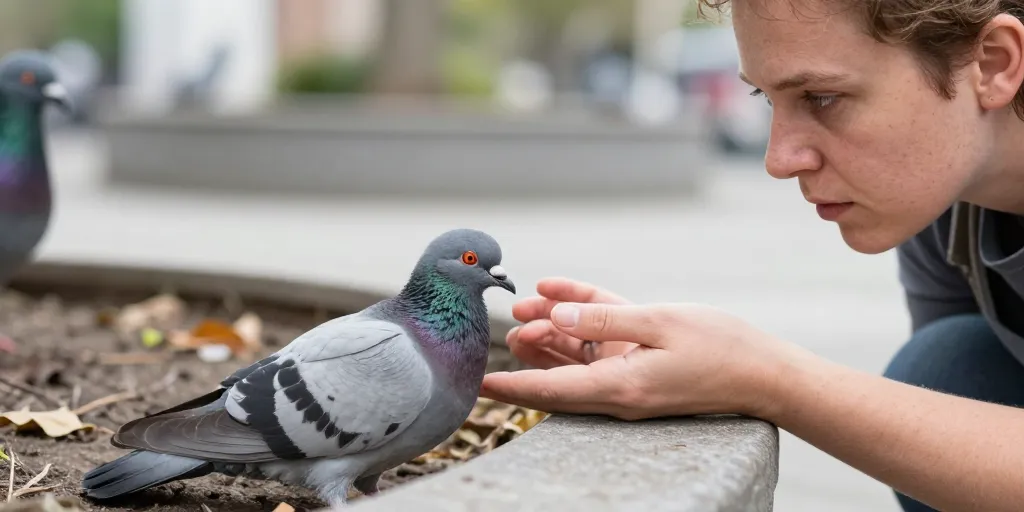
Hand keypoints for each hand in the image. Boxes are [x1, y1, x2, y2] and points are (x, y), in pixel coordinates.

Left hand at [483, 279, 806, 420]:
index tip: (476, 386)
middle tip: (511, 321)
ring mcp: (632, 378)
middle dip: (529, 350)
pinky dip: (584, 320)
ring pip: (577, 357)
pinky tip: (562, 292)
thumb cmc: (721, 347)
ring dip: (552, 331)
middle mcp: (619, 390)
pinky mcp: (644, 364)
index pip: (549, 391)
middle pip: (557, 373)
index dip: (510, 387)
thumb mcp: (659, 322)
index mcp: (619, 386)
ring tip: (527, 307)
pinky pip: (603, 344)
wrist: (768, 372)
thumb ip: (604, 318)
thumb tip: (557, 312)